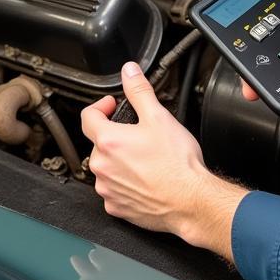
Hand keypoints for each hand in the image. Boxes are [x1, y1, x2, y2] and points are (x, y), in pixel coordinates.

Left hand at [81, 63, 247, 257]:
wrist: (191, 201)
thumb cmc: (177, 165)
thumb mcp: (159, 117)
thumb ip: (139, 91)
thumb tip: (129, 72)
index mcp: (109, 142)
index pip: (88, 116)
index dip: (101, 106)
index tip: (113, 106)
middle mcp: (102, 167)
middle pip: (98, 143)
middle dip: (115, 135)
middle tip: (137, 134)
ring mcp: (108, 190)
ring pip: (106, 168)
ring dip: (119, 160)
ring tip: (144, 158)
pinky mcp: (117, 208)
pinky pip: (114, 191)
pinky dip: (124, 183)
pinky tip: (144, 179)